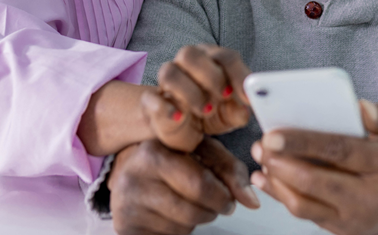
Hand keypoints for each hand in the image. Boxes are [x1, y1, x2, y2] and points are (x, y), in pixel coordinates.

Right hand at [109, 137, 260, 234]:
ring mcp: (127, 204)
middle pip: (193, 210)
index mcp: (154, 151)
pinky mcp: (126, 226)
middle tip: (218, 204)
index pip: (200, 183)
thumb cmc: (169, 157)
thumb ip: (229, 170)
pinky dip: (179, 229)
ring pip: (183, 227)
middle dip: (214, 210)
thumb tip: (251, 201)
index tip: (227, 196)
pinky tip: (173, 213)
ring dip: (197, 219)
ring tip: (190, 203)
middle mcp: (134, 176)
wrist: (128, 169)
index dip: (221, 195)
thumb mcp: (201, 151)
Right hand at [141, 44, 252, 152]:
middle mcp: (186, 64)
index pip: (225, 57)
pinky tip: (179, 117)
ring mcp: (167, 81)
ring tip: (206, 111)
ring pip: (170, 72)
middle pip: (191, 54)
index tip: (247, 98)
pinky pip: (151, 99)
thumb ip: (237, 112)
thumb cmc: (208, 112)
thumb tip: (245, 111)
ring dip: (190, 92)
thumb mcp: (228, 116)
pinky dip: (164, 108)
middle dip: (211, 76)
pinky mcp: (151, 102)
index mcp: (210, 60)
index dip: (239, 75)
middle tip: (224, 97)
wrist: (177, 127)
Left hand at [250, 99, 377, 234]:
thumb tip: (360, 108)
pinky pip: (307, 215)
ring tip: (262, 158)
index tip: (274, 133)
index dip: (304, 142)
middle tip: (262, 144)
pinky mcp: (345, 231)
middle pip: (317, 182)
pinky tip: (270, 177)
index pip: (341, 151)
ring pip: (305, 205)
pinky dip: (284, 196)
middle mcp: (373, 198)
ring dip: (278, 182)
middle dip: (282, 164)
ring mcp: (358, 220)